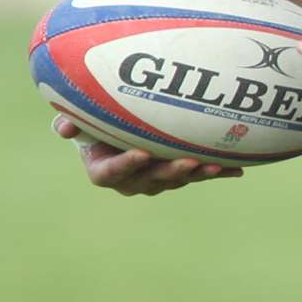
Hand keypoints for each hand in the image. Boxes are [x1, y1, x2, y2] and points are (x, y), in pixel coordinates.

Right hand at [52, 114, 242, 195]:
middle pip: (151, 180)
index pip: (111, 173)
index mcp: (103, 170)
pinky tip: (238, 169)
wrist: (112, 134)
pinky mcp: (177, 175)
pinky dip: (218, 172)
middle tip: (187, 162)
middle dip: (171, 173)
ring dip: (197, 174)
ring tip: (213, 166)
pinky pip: (197, 174)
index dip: (126, 165)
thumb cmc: (93, 124)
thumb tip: (63, 128)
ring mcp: (156, 180)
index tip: (140, 153)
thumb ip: (70, 123)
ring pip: (177, 180)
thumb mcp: (79, 121)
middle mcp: (131, 180)